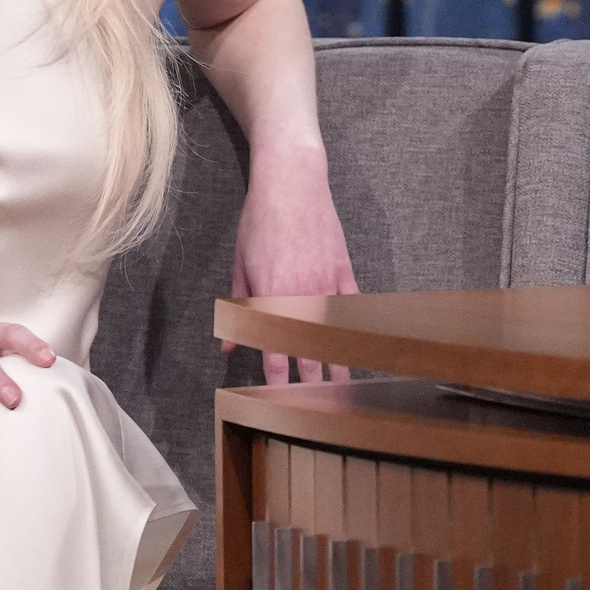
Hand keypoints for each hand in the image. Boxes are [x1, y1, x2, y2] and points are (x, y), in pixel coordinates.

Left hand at [227, 162, 357, 384]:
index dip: (278, 380)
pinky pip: (353, 307)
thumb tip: (230, 344)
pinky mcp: (344, 270)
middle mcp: (303, 295)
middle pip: (310, 350)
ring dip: (340, 364)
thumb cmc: (260, 220)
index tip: (279, 400)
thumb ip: (238, 307)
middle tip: (315, 407)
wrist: (292, 183)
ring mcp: (328, 284)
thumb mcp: (240, 264)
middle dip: (312, 383)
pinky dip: (356, 328)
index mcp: (272, 296)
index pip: (276, 351)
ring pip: (335, 334)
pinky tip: (359, 346)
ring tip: (344, 388)